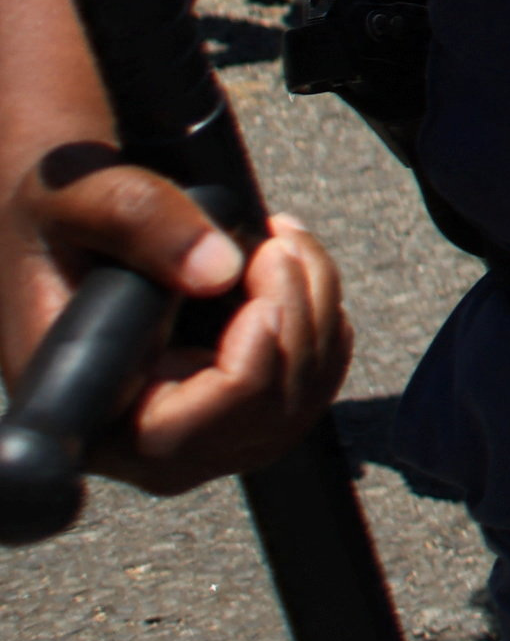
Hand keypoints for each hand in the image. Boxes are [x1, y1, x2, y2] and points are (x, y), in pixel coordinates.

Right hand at [8, 151, 347, 491]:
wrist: (72, 226)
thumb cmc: (55, 221)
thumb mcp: (74, 198)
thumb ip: (137, 221)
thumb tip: (216, 271)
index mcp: (84, 414)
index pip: (179, 437)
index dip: (244, 375)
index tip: (264, 300)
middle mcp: (140, 442)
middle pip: (263, 417)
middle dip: (295, 319)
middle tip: (280, 244)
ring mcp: (197, 431)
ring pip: (301, 396)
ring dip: (317, 308)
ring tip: (285, 242)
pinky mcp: (238, 407)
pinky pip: (315, 379)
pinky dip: (323, 317)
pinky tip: (291, 266)